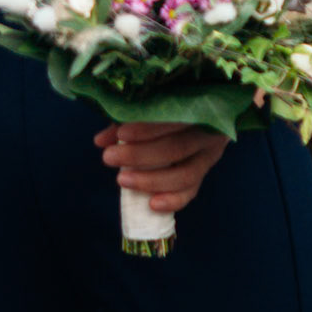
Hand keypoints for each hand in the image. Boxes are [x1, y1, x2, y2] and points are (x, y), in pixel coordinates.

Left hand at [94, 119, 228, 215]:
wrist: (201, 112)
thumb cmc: (169, 106)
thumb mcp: (149, 108)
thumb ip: (127, 121)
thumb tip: (101, 141)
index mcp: (196, 107)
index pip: (172, 120)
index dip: (147, 129)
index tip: (121, 134)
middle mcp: (208, 131)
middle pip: (176, 148)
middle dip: (140, 155)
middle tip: (109, 157)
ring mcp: (210, 153)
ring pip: (185, 174)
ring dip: (151, 180)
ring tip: (122, 180)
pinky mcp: (206, 171)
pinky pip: (191, 190)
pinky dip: (173, 200)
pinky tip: (152, 204)